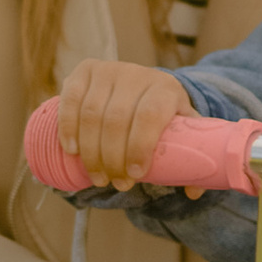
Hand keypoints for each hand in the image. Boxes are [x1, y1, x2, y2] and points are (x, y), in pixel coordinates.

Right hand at [55, 58, 191, 190]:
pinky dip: (68, 127)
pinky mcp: (84, 71)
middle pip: (116, 120)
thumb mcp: (181, 129)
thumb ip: (190, 156)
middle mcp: (136, 74)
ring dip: (91, 152)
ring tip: (98, 176)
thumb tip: (193, 191)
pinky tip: (73, 150)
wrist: (144, 84)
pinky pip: (70, 100)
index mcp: (165, 88)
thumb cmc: (162, 114)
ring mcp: (108, 70)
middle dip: (113, 158)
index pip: (150, 116)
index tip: (136, 175)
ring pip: (92, 114)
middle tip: (115, 183)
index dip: (140, 147)